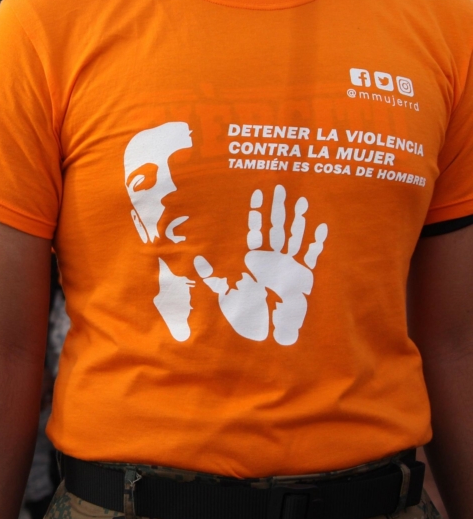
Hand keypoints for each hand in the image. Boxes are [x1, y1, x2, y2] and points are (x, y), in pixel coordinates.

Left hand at [193, 185, 327, 345]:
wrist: (265, 332)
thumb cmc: (245, 313)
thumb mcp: (224, 292)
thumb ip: (212, 276)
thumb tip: (195, 259)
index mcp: (255, 261)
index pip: (256, 231)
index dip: (257, 213)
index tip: (258, 194)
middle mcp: (272, 260)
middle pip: (276, 228)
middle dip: (278, 209)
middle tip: (281, 187)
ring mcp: (288, 267)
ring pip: (294, 238)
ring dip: (298, 221)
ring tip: (303, 201)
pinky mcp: (302, 277)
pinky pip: (310, 257)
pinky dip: (316, 242)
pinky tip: (322, 227)